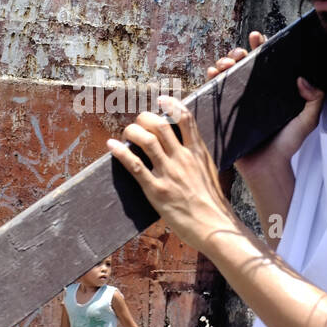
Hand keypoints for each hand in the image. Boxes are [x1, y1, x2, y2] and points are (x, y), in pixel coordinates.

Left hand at [108, 97, 239, 252]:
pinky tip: (112, 146)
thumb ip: (197, 158)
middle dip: (144, 118)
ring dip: (132, 131)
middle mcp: (183, 158)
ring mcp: (169, 173)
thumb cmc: (213, 204)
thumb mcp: (209, 173)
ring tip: (125, 133)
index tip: (161, 99)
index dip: (171, 104)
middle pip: (160, 125)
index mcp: (198, 153)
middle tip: (138, 122)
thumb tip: (186, 149)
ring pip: (146, 140)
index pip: (186, 118)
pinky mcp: (157, 190)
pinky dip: (121, 153)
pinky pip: (135, 166)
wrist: (215, 227)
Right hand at [206, 32, 323, 189]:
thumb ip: (314, 101)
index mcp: (272, 90)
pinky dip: (211, 80)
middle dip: (237, 53)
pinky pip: (215, 94)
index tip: (256, 36)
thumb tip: (302, 79)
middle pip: (243, 65)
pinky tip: (212, 74)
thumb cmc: (287, 146)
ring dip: (222, 63)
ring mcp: (238, 103)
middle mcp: (254, 93)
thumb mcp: (307, 121)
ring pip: (227, 75)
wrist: (267, 169)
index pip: (266, 63)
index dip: (260, 47)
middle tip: (238, 54)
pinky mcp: (225, 114)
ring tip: (224, 64)